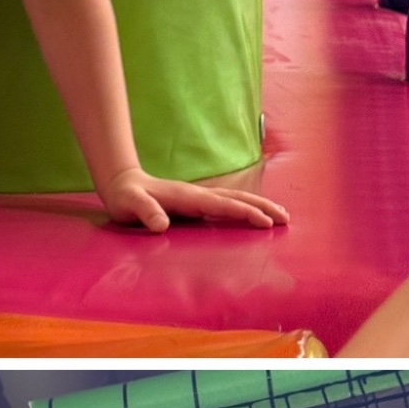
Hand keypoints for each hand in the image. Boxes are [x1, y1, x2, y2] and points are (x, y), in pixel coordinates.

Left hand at [98, 167, 287, 232]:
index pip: (223, 205)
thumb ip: (145, 212)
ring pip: (236, 200)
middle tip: (286, 218)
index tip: (265, 222)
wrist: (122, 182)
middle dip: (263, 207)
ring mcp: (200, 198)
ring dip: (260, 206)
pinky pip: (228, 206)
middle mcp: (199, 195)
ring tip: (282, 216)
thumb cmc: (125, 197)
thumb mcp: (129, 205)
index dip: (245, 213)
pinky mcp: (198, 204)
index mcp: (188, 197)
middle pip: (238, 199)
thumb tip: (161, 225)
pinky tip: (256, 217)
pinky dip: (247, 209)